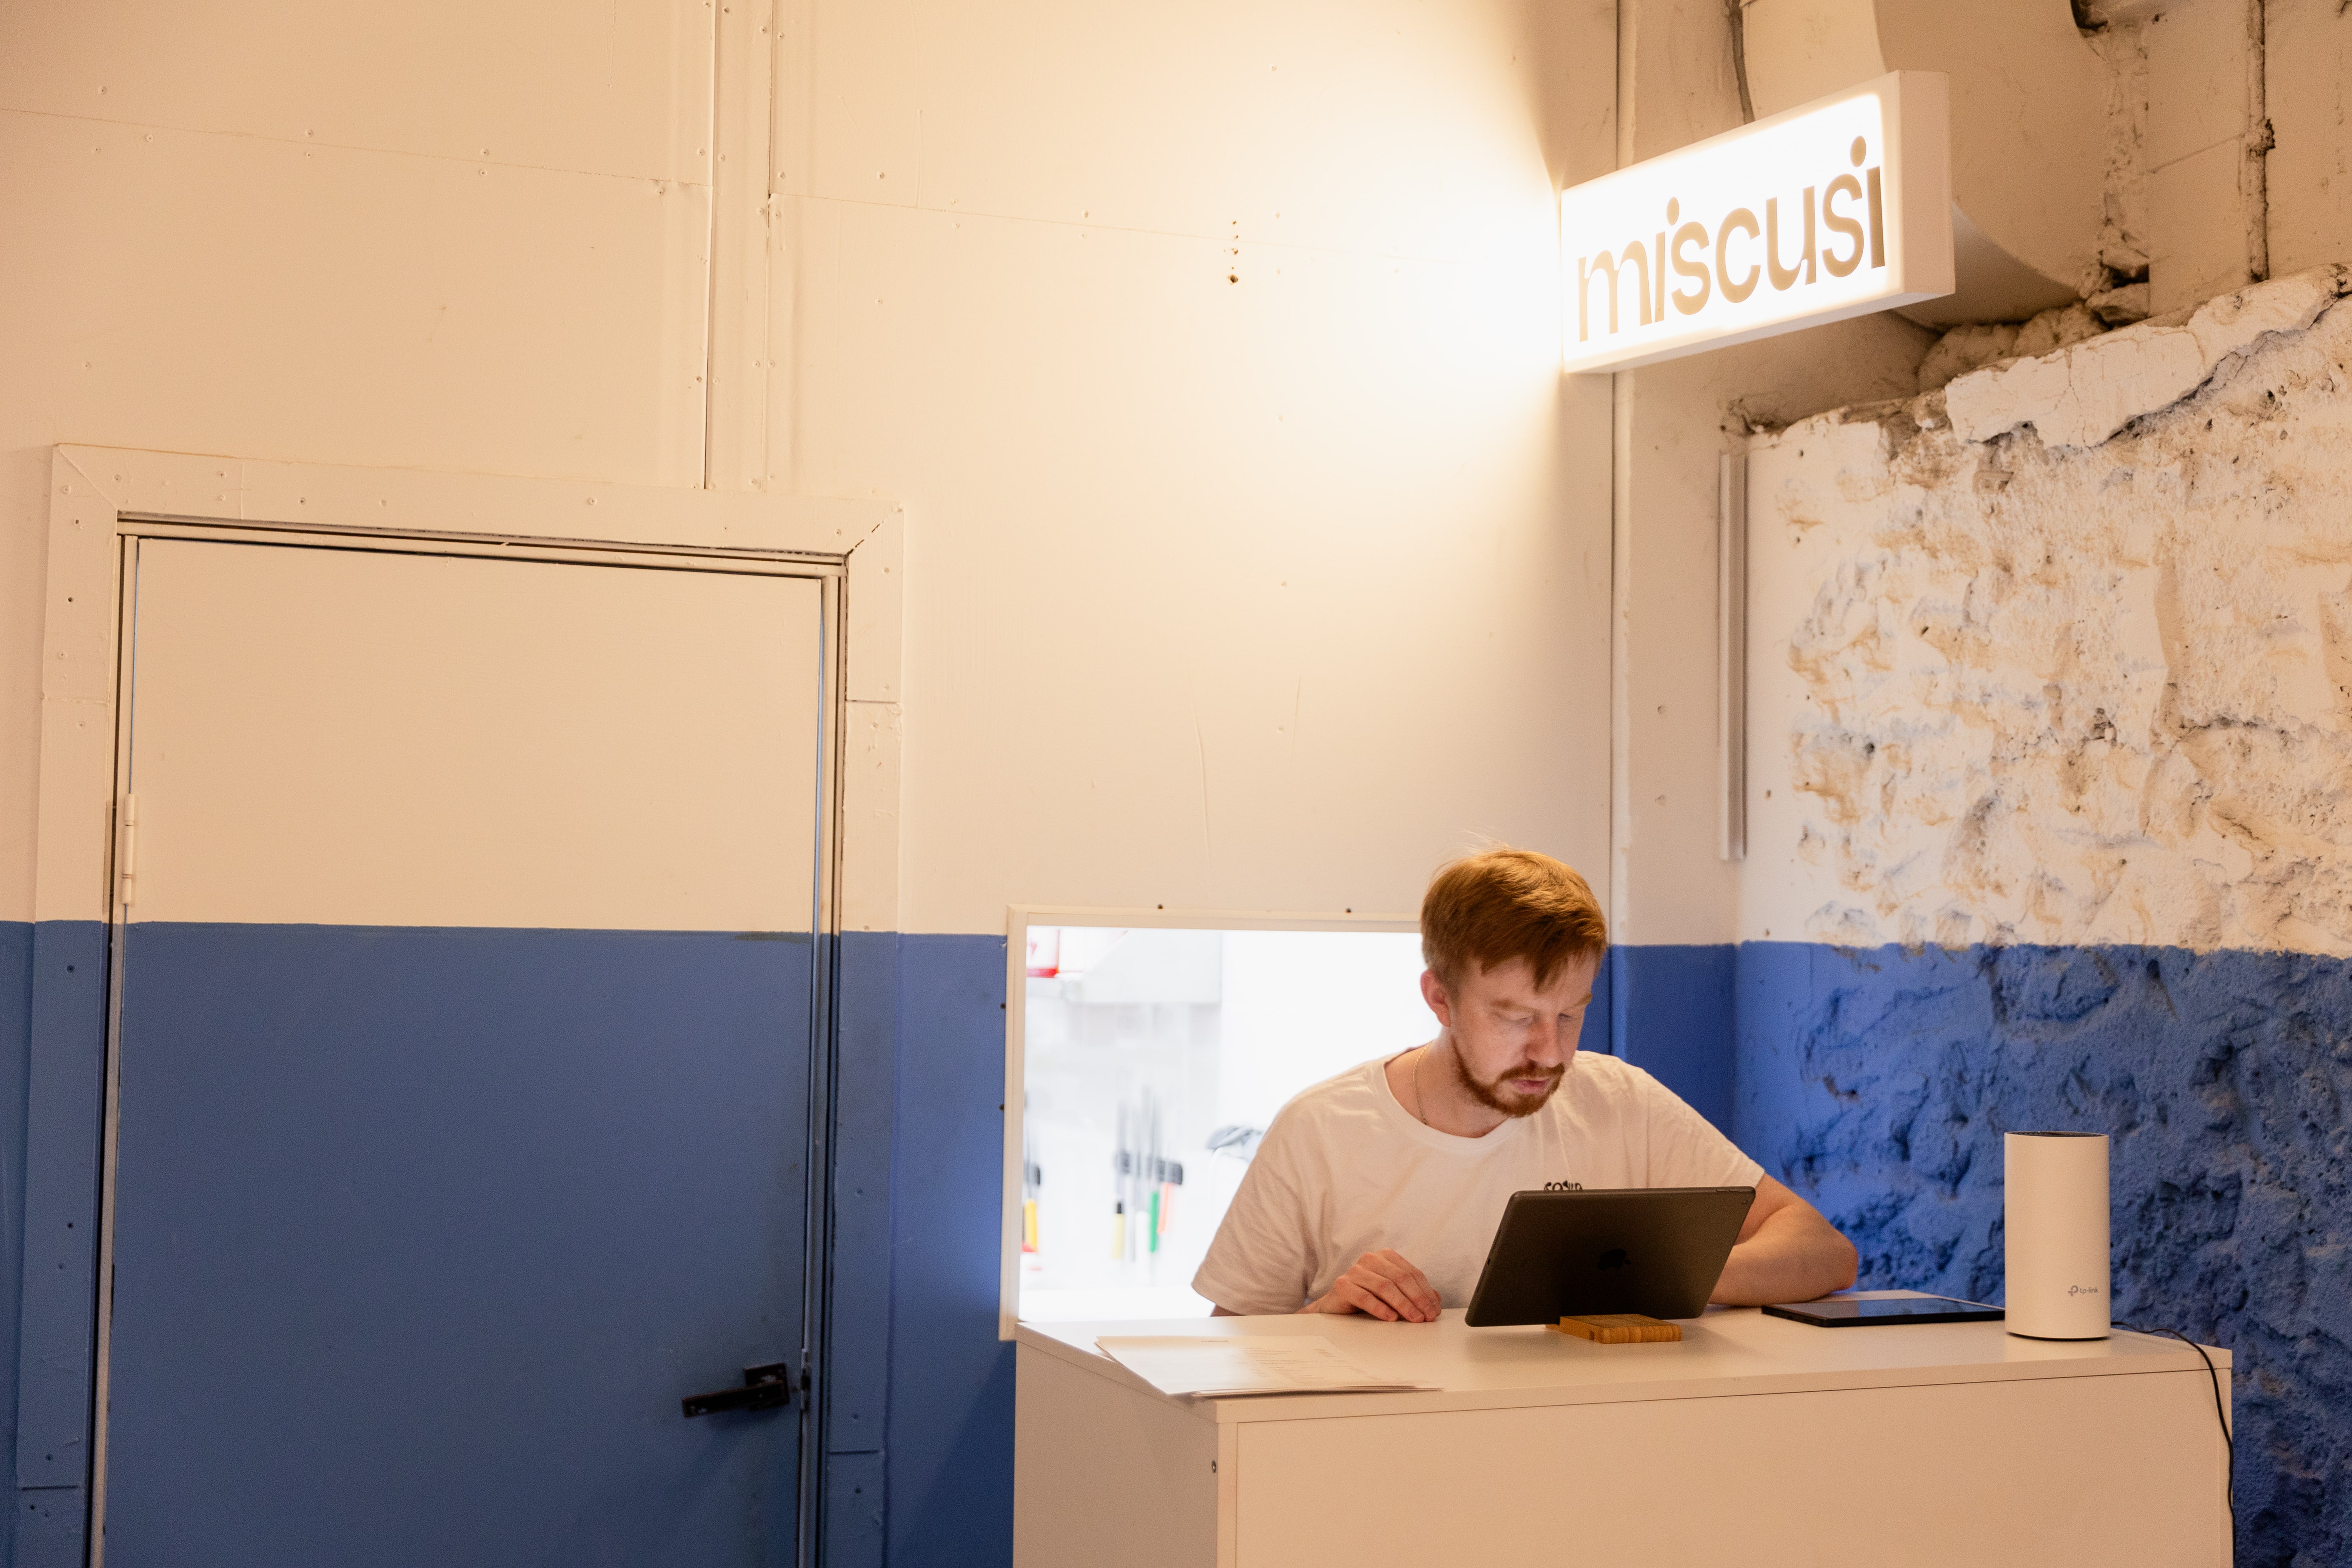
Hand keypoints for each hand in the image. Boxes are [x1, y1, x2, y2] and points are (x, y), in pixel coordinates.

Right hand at [1303, 1249, 1440, 1321]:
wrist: (1337, 1305)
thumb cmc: (1369, 1297)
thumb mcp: (1394, 1294)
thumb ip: (1414, 1293)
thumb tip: (1436, 1301)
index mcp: (1385, 1256)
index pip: (1412, 1273)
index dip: (1426, 1292)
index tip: (1434, 1311)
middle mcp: (1370, 1259)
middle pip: (1400, 1278)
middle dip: (1417, 1299)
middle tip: (1426, 1317)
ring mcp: (1355, 1270)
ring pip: (1384, 1286)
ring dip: (1403, 1305)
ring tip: (1414, 1319)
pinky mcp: (1342, 1285)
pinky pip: (1364, 1297)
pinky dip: (1380, 1308)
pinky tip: (1390, 1318)